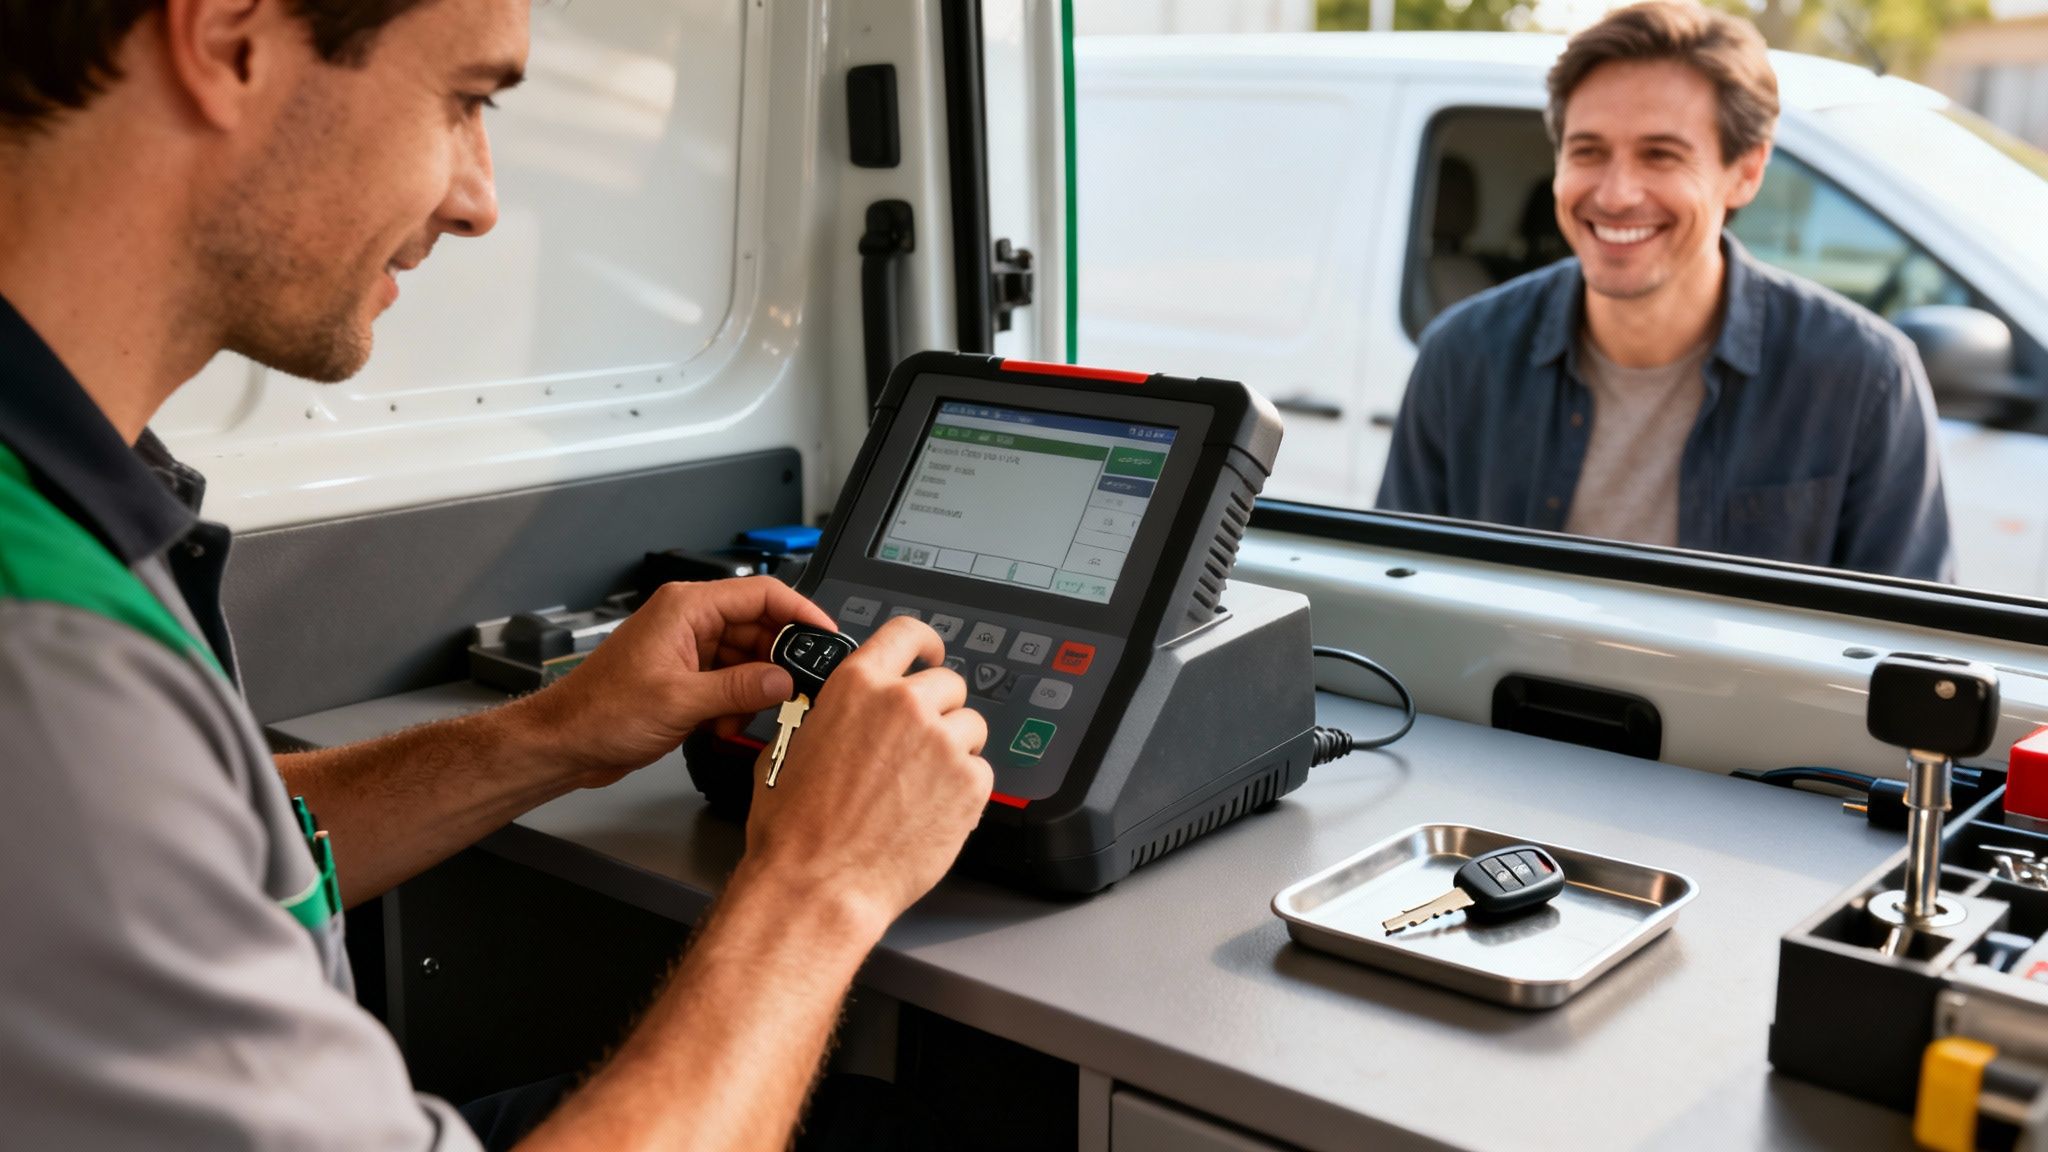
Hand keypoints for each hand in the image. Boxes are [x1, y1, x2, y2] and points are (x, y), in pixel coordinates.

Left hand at [514, 578, 835, 787]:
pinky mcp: (685, 677)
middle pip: (758, 627)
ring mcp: (686, 650)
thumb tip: (786, 680)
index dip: (800, 612)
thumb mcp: (682, 701)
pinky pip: (729, 681)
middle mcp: (688, 622)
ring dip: (754, 689)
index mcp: (687, 608)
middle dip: (778, 661)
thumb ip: (741, 688)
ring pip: (746, 658)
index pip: (762, 593)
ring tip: (750, 715)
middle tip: (800, 688)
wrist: (564, 744)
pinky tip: (725, 726)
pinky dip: (736, 704)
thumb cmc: (600, 712)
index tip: (826, 636)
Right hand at [741, 616, 991, 930]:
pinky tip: (931, 811)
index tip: (931, 652)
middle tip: (918, 746)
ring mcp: (942, 742)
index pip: (906, 634)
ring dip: (954, 748)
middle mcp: (905, 704)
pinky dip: (964, 789)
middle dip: (938, 709)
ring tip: (921, 786)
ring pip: (970, 726)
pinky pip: (981, 771)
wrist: (819, 884)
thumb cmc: (795, 829)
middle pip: (948, 683)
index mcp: (858, 686)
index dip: (925, 642)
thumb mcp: (792, 747)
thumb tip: (838, 711)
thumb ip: (829, 714)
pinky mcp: (970, 784)